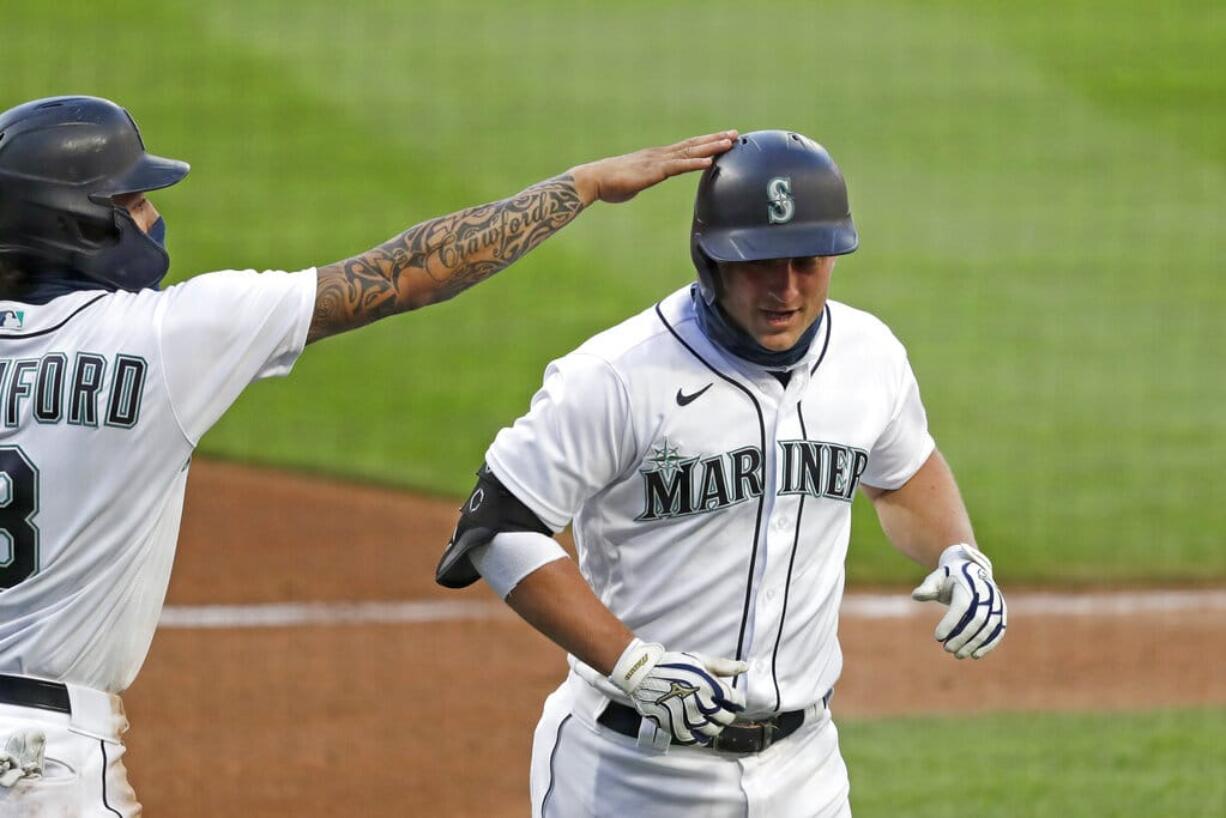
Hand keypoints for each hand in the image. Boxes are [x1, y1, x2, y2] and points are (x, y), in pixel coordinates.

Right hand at [569, 130, 737, 205]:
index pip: (685, 148)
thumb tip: (638, 185)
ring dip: (711, 147)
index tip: (722, 139)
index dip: (705, 143)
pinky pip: (679, 167)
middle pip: (693, 145)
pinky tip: (710, 161)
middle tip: (735, 134)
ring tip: (729, 142)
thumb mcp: (632, 183)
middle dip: (715, 139)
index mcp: (656, 158)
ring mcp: (658, 161)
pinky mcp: (654, 171)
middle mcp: (660, 155)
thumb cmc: (609, 183)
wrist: (594, 179)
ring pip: (690, 153)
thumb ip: (640, 181)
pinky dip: (696, 163)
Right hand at [608, 638, 746, 744]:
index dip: (737, 701)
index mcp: (710, 686)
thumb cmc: (673, 665)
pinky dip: (700, 736)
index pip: (735, 701)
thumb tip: (745, 667)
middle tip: (722, 710)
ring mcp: (689, 718)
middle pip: (726, 718)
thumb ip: (723, 666)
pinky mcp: (677, 727)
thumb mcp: (699, 660)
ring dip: (715, 726)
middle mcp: (702, 704)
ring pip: (713, 731)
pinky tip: (698, 727)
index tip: (733, 700)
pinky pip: (696, 739)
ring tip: (710, 720)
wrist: (643, 675)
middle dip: (727, 714)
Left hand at [912, 544, 1007, 659]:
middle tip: (947, 649)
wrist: (971, 569)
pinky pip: (998, 630)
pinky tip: (975, 655)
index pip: (961, 607)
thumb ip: (928, 587)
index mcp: (969, 585)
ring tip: (958, 655)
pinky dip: (988, 644)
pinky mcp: (1001, 613)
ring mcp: (996, 604)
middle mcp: (986, 594)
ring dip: (974, 644)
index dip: (950, 623)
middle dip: (962, 637)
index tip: (937, 637)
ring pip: (988, 628)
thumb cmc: (949, 577)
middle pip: (976, 620)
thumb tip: (915, 596)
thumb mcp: (936, 578)